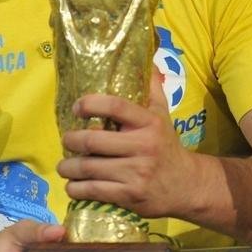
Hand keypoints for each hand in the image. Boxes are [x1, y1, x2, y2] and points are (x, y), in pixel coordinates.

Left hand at [58, 72, 195, 218]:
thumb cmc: (166, 145)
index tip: (77, 107)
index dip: (91, 104)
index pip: (116, 107)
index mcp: (149, 123)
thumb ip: (152, 87)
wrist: (186, 185)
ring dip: (68, 167)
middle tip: (66, 141)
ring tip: (64, 166)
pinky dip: (76, 189)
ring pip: (89, 168)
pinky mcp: (130, 196)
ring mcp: (136, 173)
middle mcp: (143, 146)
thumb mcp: (163, 114)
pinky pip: (94, 191)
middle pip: (94, 141)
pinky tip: (73, 185)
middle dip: (72, 140)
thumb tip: (147, 56)